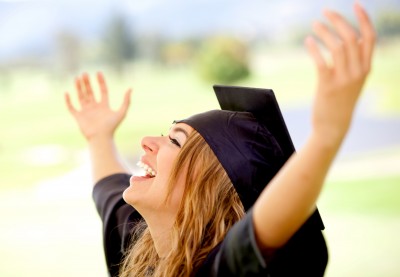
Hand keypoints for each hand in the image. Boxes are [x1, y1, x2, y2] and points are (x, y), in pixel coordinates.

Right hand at [65, 72, 131, 140]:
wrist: (101, 138)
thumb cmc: (112, 127)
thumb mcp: (122, 112)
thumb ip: (126, 101)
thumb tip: (130, 88)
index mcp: (104, 106)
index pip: (102, 91)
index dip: (101, 82)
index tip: (98, 73)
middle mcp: (95, 108)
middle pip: (90, 92)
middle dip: (87, 83)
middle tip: (85, 73)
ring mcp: (86, 112)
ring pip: (81, 97)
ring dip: (78, 87)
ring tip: (77, 77)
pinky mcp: (78, 117)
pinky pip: (72, 108)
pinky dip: (69, 101)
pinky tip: (67, 93)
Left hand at [306, 3, 374, 145]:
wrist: (333, 126)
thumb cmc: (341, 101)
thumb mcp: (355, 81)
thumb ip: (356, 61)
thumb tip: (352, 40)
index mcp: (366, 69)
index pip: (369, 38)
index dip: (363, 19)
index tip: (355, 4)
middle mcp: (357, 72)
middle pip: (351, 38)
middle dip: (338, 20)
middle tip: (324, 11)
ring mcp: (343, 79)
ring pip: (336, 46)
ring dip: (324, 31)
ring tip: (314, 25)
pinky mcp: (327, 86)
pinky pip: (321, 61)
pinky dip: (314, 48)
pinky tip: (308, 41)